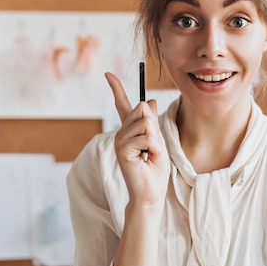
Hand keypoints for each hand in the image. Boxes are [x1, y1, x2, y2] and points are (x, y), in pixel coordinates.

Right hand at [105, 72, 169, 209]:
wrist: (151, 192)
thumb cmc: (155, 169)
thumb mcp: (158, 141)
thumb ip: (152, 123)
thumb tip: (149, 100)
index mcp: (129, 130)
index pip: (122, 104)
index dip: (116, 88)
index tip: (108, 74)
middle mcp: (121, 133)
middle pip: (143, 110)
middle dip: (155, 128)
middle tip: (152, 149)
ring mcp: (120, 140)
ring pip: (146, 123)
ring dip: (155, 140)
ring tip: (149, 156)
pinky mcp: (122, 149)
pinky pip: (147, 136)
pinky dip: (153, 148)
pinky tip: (145, 159)